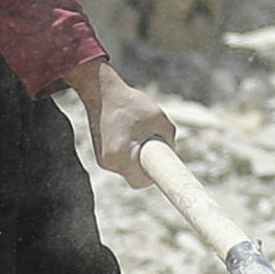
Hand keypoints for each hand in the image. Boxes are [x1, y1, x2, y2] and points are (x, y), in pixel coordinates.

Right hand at [69, 59, 169, 178]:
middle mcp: (109, 161)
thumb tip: (173, 153)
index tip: (163, 169)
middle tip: (156, 149)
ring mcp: (102, 159)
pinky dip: (129, 154)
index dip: (154, 177)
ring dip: (137, 159)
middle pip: (134, 177)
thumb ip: (170, 138)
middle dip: (147, 166)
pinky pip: (120, 161)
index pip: (141, 181)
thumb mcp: (159, 117)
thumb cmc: (131, 103)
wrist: (102, 92)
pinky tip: (130, 135)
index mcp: (121, 155)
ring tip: (140, 136)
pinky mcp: (101, 154)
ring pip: (127, 169)